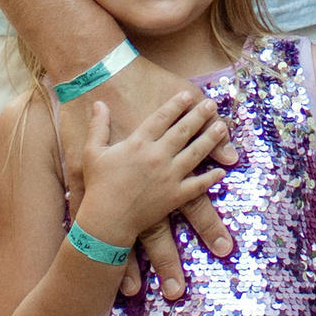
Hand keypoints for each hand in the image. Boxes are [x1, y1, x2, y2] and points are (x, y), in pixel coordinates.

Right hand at [64, 75, 232, 300]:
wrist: (107, 220)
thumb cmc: (98, 185)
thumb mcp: (92, 152)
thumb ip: (98, 126)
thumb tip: (99, 102)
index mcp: (138, 143)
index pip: (162, 117)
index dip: (176, 104)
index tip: (188, 94)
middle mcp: (157, 156)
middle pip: (183, 131)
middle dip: (199, 115)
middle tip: (212, 104)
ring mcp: (169, 176)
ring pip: (195, 153)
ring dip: (210, 139)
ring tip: (222, 127)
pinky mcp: (175, 196)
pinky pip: (198, 185)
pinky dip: (210, 177)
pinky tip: (221, 170)